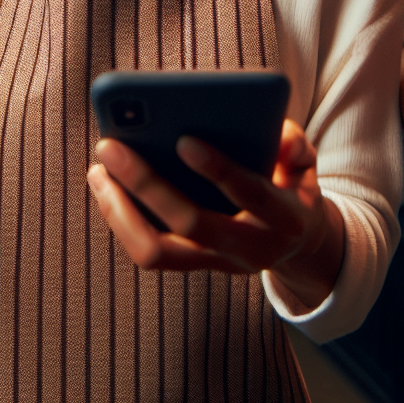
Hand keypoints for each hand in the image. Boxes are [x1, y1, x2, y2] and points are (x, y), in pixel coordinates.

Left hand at [87, 120, 344, 308]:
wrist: (298, 244)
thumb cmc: (291, 185)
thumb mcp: (306, 164)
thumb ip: (295, 145)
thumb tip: (275, 137)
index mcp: (285, 217)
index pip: (251, 194)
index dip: (219, 170)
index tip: (184, 139)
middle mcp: (250, 248)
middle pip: (191, 224)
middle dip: (147, 183)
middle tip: (110, 146)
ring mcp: (217, 262)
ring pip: (157, 252)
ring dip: (120, 212)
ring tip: (98, 172)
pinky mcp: (192, 264)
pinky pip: (149, 251)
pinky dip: (121, 219)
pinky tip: (105, 186)